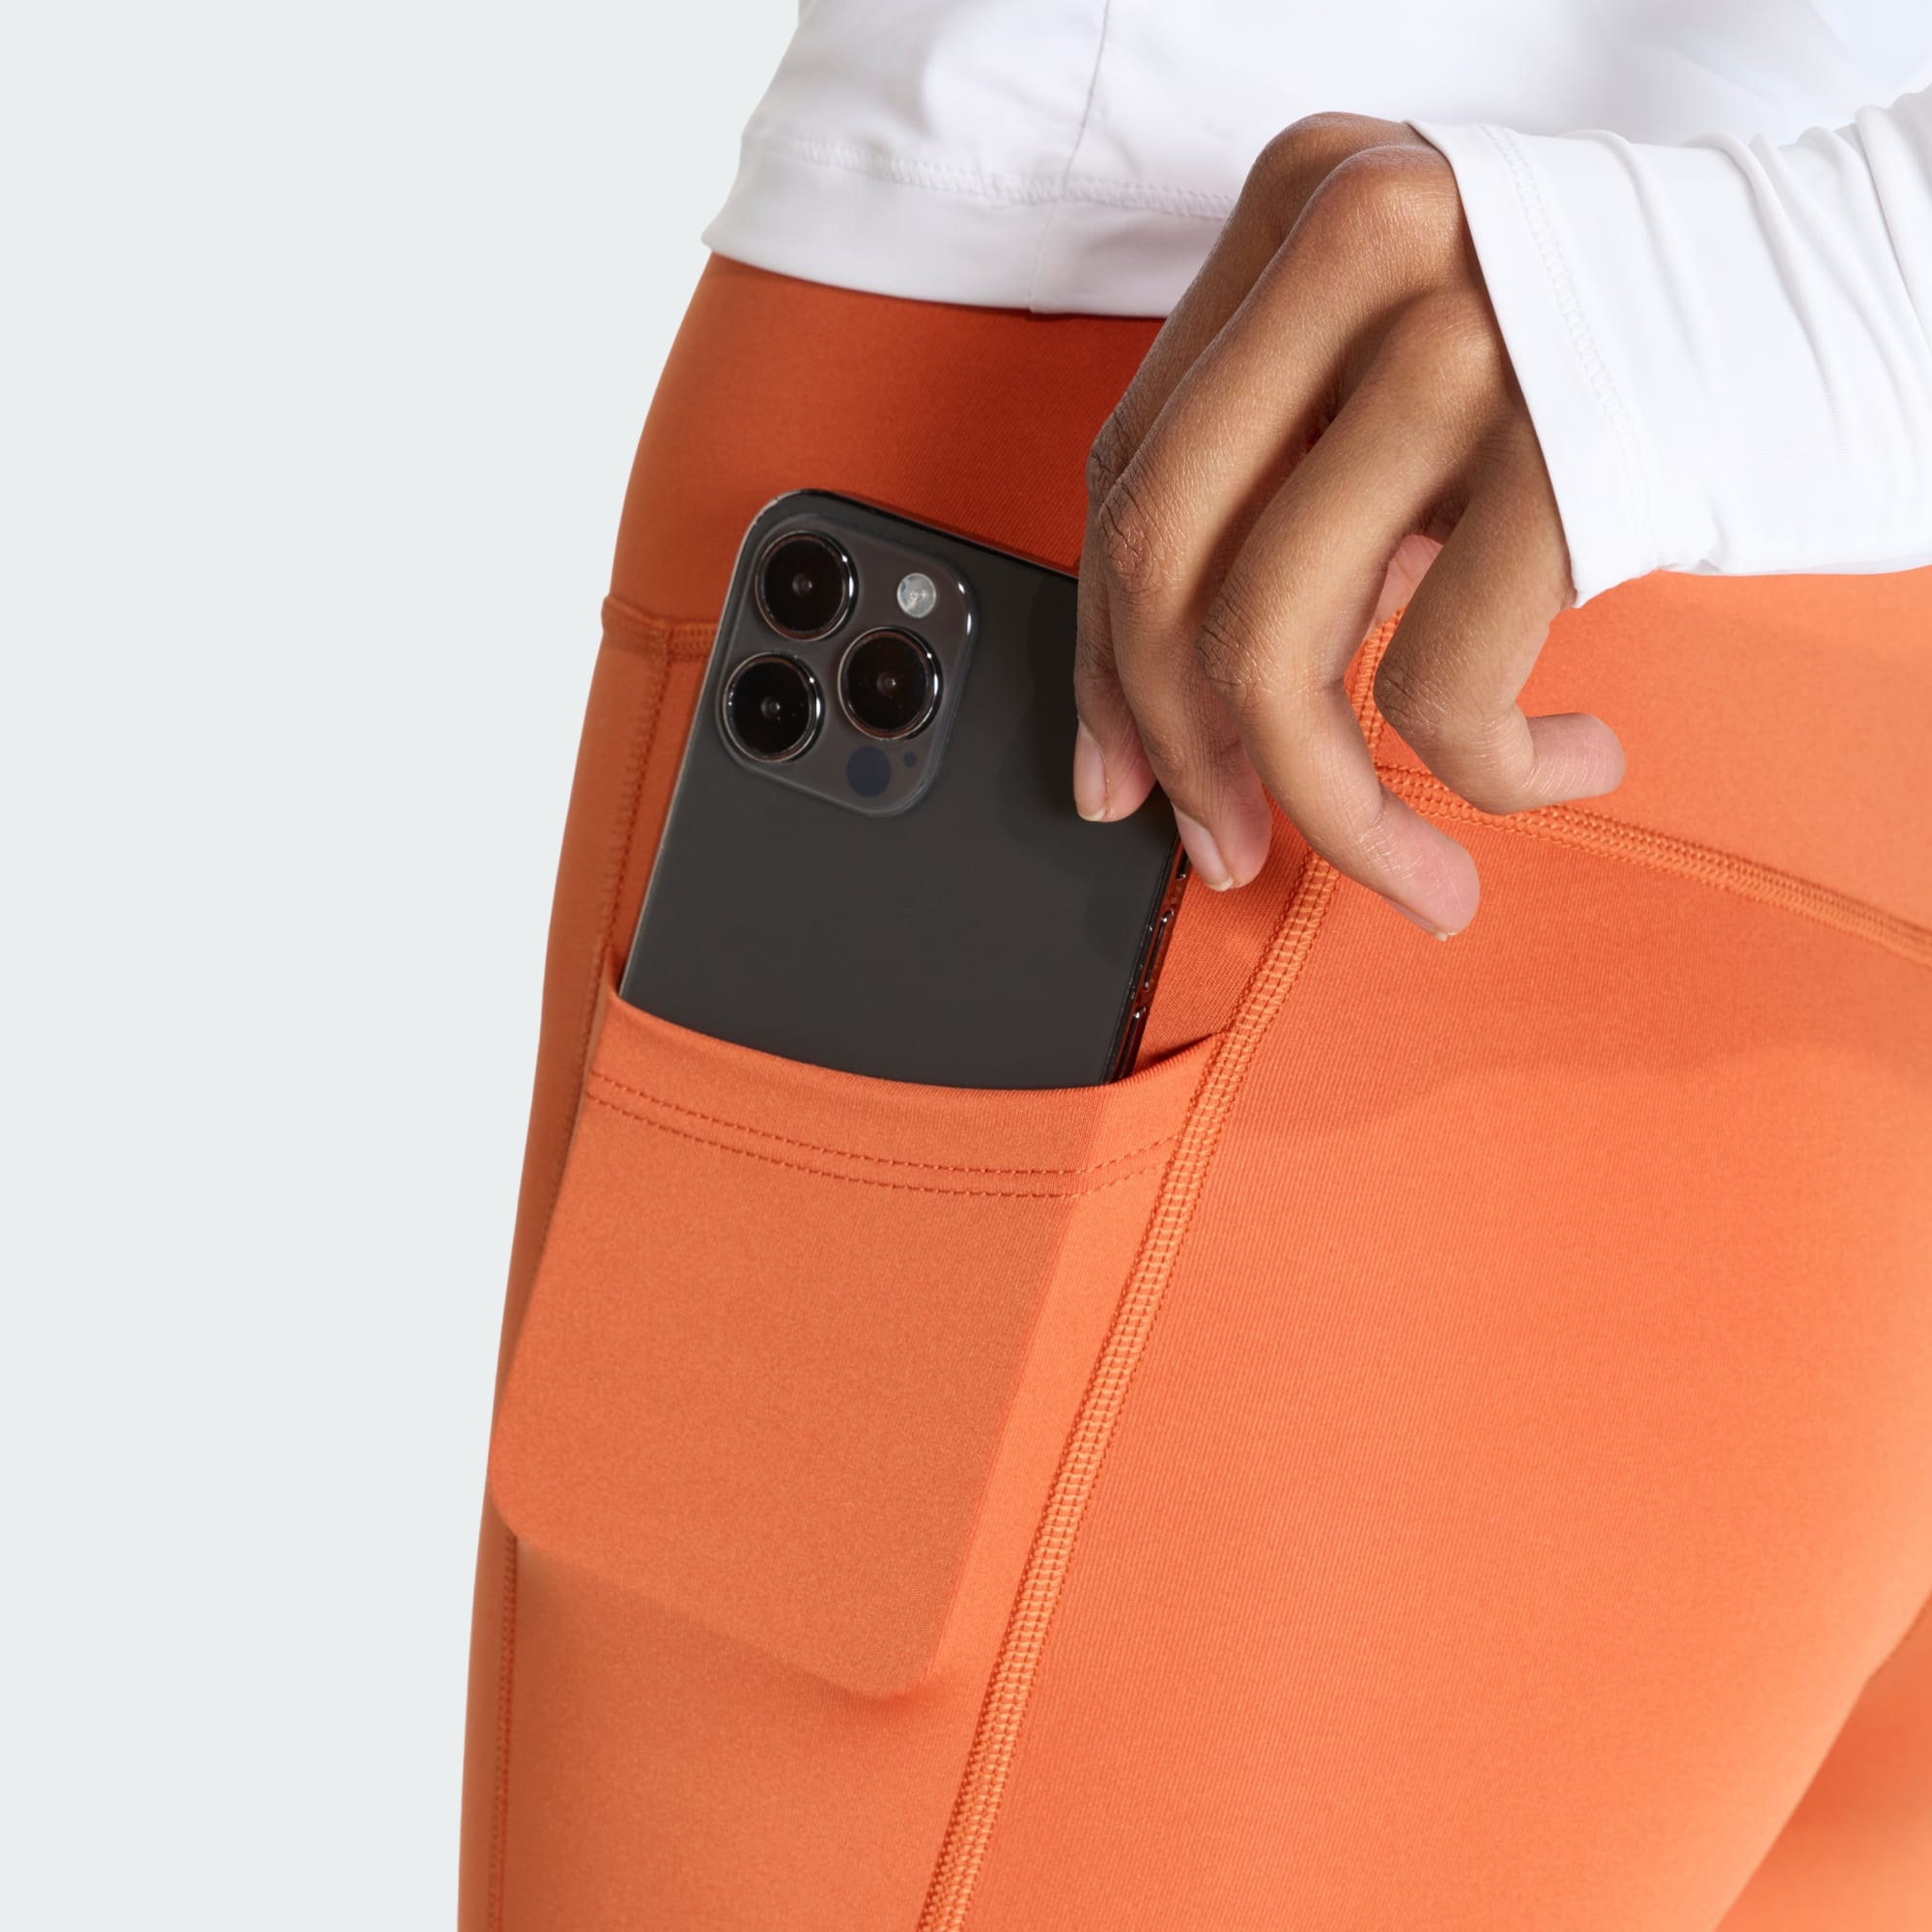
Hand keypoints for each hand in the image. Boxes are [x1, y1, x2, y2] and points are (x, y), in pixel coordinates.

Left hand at [1070, 115, 1623, 935]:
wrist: (1884, 293)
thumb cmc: (1637, 367)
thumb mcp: (1432, 380)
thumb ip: (1294, 495)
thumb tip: (1151, 728)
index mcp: (1305, 206)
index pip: (1127, 471)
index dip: (1103, 658)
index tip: (1126, 774)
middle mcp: (1364, 244)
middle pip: (1163, 561)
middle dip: (1179, 753)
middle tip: (1225, 850)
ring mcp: (1463, 338)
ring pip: (1272, 650)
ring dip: (1327, 815)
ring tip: (1411, 870)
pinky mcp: (1567, 450)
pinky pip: (1439, 693)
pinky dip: (1495, 779)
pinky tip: (1568, 761)